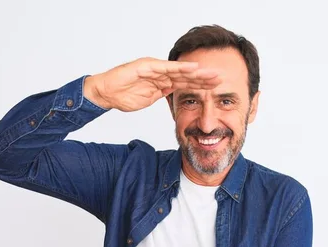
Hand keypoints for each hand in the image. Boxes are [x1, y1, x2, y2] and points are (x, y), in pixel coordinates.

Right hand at [84, 57, 220, 111]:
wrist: (106, 93)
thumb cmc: (122, 96)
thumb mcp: (148, 99)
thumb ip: (161, 95)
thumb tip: (172, 96)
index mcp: (162, 82)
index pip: (186, 83)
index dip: (201, 85)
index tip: (216, 89)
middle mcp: (161, 72)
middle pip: (187, 75)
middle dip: (204, 78)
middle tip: (222, 79)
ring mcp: (155, 68)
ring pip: (180, 70)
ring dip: (197, 72)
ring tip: (213, 74)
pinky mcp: (147, 66)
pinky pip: (167, 68)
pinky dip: (181, 68)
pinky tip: (194, 69)